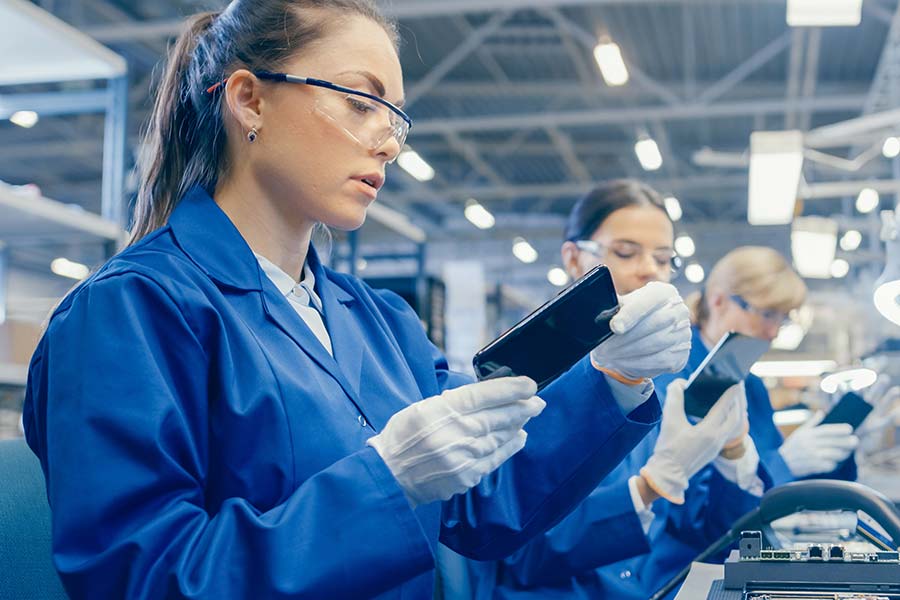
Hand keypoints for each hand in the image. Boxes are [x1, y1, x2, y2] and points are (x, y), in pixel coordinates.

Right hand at [367, 377, 544, 506]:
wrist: (389, 474)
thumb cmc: (403, 436)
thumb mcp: (423, 407)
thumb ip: (454, 402)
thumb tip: (487, 396)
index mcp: (441, 410)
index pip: (483, 394)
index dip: (510, 389)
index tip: (529, 384)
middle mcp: (455, 432)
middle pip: (498, 416)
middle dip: (523, 407)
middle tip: (538, 401)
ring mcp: (462, 456)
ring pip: (500, 436)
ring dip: (518, 425)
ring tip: (529, 415)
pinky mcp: (466, 476)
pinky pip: (495, 459)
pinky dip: (510, 446)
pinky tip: (518, 438)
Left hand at [591, 282, 691, 381]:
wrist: (639, 338)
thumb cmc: (628, 318)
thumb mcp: (619, 307)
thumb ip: (613, 306)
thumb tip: (600, 311)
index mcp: (663, 293)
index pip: (650, 299)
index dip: (631, 314)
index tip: (615, 327)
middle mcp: (678, 310)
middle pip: (655, 323)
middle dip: (627, 338)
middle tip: (606, 348)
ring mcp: (684, 332)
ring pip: (657, 344)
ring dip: (630, 352)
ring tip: (611, 357)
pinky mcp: (682, 353)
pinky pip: (662, 360)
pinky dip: (640, 364)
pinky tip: (624, 364)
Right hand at [640, 379, 745, 503]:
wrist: (668, 474)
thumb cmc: (668, 448)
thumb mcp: (669, 420)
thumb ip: (674, 398)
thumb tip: (680, 383)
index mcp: (708, 431)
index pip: (725, 407)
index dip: (731, 393)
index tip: (736, 381)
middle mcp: (718, 439)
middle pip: (736, 417)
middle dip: (739, 400)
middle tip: (738, 387)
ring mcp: (718, 446)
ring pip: (735, 425)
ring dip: (737, 410)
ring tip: (735, 398)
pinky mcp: (715, 450)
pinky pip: (729, 431)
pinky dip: (731, 419)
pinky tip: (724, 414)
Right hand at [779, 412, 858, 476]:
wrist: (780, 464)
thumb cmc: (792, 447)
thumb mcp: (799, 433)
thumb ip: (812, 423)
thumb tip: (822, 413)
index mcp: (806, 434)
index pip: (826, 430)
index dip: (839, 429)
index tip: (850, 428)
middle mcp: (809, 444)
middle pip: (832, 442)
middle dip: (846, 441)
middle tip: (855, 441)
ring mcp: (811, 456)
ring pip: (833, 454)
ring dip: (842, 453)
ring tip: (847, 452)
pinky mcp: (813, 467)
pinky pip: (829, 465)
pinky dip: (834, 464)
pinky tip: (836, 462)